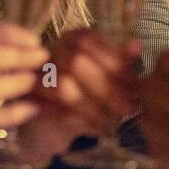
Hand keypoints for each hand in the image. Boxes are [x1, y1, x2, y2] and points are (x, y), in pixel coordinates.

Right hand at [15, 29, 140, 163]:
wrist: (56, 123)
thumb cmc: (89, 92)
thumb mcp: (108, 74)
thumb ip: (120, 61)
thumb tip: (137, 47)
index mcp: (71, 38)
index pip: (89, 41)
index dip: (113, 63)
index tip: (135, 86)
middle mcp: (50, 51)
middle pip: (76, 63)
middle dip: (107, 89)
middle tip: (130, 109)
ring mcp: (35, 76)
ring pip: (65, 88)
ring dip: (94, 108)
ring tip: (115, 123)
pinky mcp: (32, 104)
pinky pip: (57, 112)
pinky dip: (82, 123)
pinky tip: (99, 130)